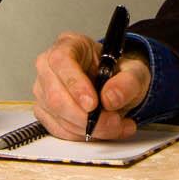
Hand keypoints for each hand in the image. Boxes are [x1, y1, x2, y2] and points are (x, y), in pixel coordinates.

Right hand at [32, 31, 150, 140]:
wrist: (116, 87)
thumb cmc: (119, 73)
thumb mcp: (135, 72)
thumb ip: (127, 83)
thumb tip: (110, 98)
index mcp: (69, 44)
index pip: (61, 60)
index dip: (75, 84)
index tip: (93, 104)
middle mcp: (49, 65)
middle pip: (55, 94)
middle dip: (85, 116)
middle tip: (112, 122)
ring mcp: (44, 89)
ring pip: (57, 115)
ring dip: (88, 128)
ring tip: (115, 125)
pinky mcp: (45, 110)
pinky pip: (59, 129)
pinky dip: (82, 135)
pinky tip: (101, 130)